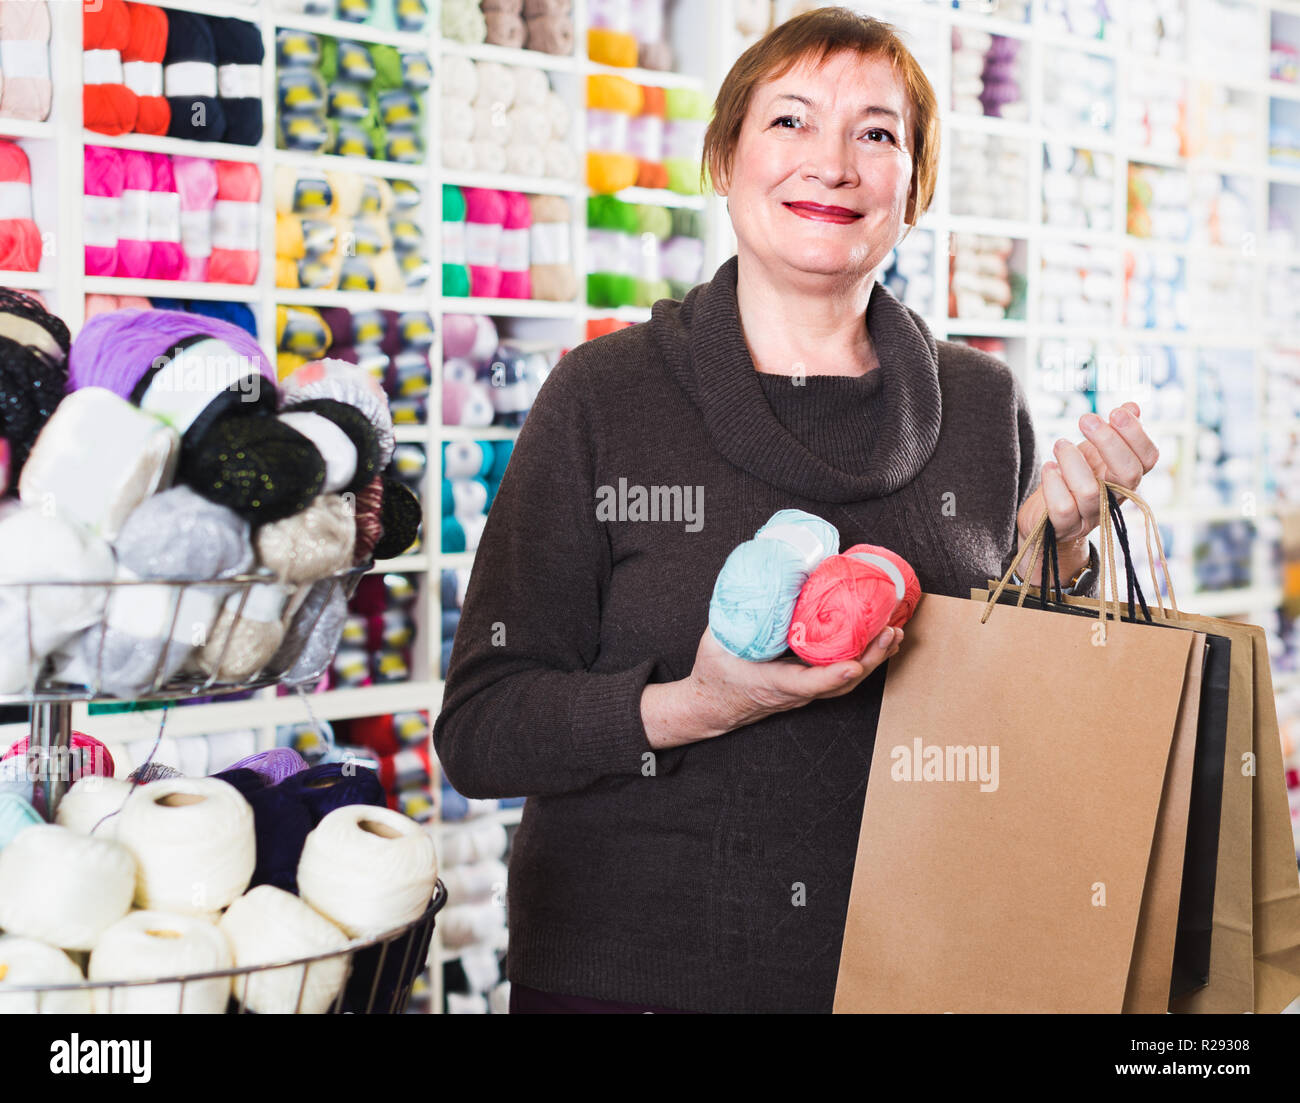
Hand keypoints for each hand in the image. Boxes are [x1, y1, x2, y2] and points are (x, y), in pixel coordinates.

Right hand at [641, 623, 903, 747]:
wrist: (712, 704)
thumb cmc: (715, 673)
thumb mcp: (717, 641)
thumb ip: (736, 613)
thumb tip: (756, 577)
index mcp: (771, 682)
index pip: (806, 684)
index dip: (831, 676)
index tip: (852, 665)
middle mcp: (795, 692)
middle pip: (841, 682)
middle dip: (870, 658)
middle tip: (891, 631)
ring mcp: (805, 692)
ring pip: (847, 681)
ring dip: (874, 659)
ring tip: (895, 634)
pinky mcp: (810, 686)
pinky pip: (842, 675)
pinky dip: (864, 658)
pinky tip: (879, 641)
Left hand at [1016, 402, 1160, 555]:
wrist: (1044, 520)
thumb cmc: (1072, 481)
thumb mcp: (1093, 454)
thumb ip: (1114, 433)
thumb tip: (1133, 406)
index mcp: (1126, 478)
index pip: (1148, 458)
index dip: (1137, 434)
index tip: (1116, 411)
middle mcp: (1114, 498)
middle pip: (1129, 474)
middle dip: (1109, 442)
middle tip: (1086, 419)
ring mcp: (1090, 516)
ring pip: (1091, 491)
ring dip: (1072, 461)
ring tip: (1059, 443)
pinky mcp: (1064, 527)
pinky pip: (1063, 508)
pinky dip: (1053, 484)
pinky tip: (1048, 467)